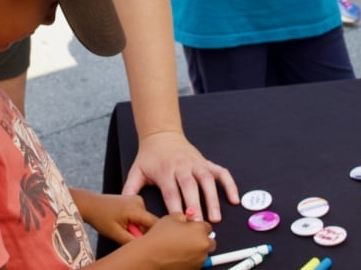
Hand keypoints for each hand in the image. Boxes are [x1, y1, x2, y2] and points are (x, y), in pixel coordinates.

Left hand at [78, 193, 158, 244]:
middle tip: (126, 234)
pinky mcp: (135, 199)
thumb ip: (131, 241)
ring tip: (122, 226)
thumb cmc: (100, 218)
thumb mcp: (115, 234)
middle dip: (141, 231)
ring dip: (137, 226)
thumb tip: (144, 246)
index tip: (143, 240)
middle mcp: (139, 201)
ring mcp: (137, 199)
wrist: (91, 204)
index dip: (152, 234)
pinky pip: (140, 214)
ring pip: (145, 219)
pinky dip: (134, 221)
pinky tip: (123, 221)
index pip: (154, 223)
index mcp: (135, 209)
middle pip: (149, 222)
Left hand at [122, 131, 238, 222]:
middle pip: (190, 186)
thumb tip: (126, 208)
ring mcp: (197, 164)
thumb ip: (130, 190)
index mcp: (164, 170)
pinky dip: (230, 185)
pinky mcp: (207, 162)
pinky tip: (234, 200)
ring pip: (207, 180)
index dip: (175, 207)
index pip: (171, 191)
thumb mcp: (136, 172)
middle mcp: (182, 166)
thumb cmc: (149, 158)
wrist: (162, 136)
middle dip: (195, 205)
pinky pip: (222, 173)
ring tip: (216, 218)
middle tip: (198, 224)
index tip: (179, 223)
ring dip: (213, 199)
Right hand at [136, 214, 215, 268]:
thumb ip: (183, 217)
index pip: (207, 227)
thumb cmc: (158, 237)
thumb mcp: (170, 218)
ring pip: (203, 253)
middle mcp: (203, 245)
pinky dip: (190, 260)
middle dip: (202, 240)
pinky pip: (196, 263)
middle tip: (189, 239)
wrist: (149, 256)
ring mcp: (200, 260)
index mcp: (199, 230)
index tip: (193, 228)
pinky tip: (178, 256)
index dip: (198, 227)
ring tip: (180, 248)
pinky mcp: (194, 269)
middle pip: (210, 242)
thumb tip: (187, 219)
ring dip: (196, 250)